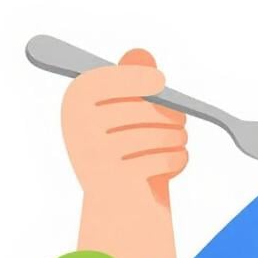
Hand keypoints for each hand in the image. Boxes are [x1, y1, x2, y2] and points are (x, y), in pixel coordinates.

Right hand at [62, 48, 188, 203]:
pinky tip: (177, 159)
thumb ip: (130, 79)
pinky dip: (177, 159)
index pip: (102, 81)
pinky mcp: (117, 181)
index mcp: (74, 103)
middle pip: (139, 110)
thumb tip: (140, 54)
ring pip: (154, 135)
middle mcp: (78, 128)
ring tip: (180, 141)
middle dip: (171, 115)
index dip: (134, 78)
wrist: (115, 202)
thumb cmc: (123, 148)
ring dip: (178, 138)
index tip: (161, 81)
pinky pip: (160, 159)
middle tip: (182, 123)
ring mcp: (96, 156)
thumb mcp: (124, 110)